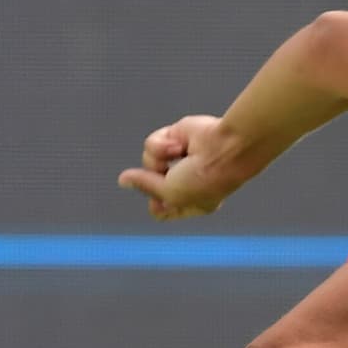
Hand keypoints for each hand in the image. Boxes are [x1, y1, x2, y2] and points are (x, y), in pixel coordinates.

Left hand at [117, 114, 243, 219]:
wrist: (224, 149)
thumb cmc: (205, 179)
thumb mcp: (171, 193)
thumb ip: (145, 186)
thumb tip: (123, 180)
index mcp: (190, 203)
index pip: (161, 209)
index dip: (155, 204)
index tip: (159, 203)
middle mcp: (185, 181)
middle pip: (150, 183)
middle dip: (156, 178)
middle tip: (172, 175)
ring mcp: (179, 160)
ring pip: (149, 161)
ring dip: (159, 158)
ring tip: (178, 155)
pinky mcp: (175, 138)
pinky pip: (153, 143)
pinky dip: (162, 144)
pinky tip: (179, 144)